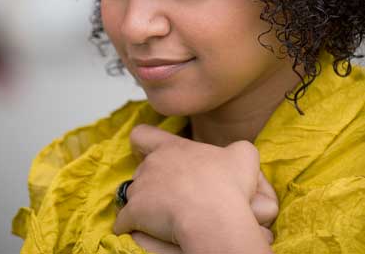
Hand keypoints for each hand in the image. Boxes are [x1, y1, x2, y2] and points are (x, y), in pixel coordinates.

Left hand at [114, 124, 276, 249]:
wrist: (213, 215)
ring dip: (143, 204)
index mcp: (173, 148)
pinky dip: (130, 227)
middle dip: (151, 182)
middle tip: (169, 196)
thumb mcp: (243, 156)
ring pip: (134, 195)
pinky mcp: (134, 214)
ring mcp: (141, 188)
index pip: (143, 134)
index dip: (142, 143)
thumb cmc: (228, 185)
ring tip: (160, 217)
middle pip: (141, 170)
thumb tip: (236, 155)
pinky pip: (125, 221)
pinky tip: (139, 233)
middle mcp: (152, 164)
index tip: (145, 152)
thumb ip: (236, 149)